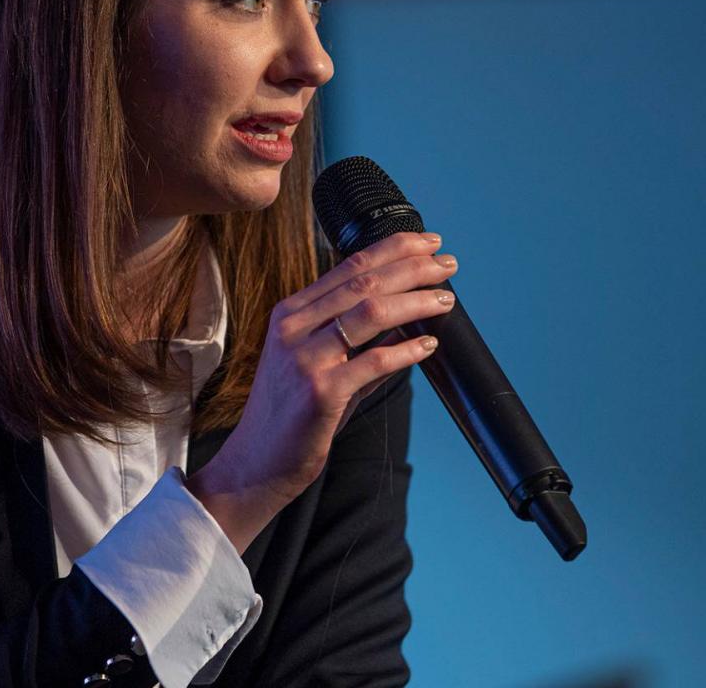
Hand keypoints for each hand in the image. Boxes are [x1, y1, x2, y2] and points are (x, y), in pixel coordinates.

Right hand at [189, 231, 456, 550]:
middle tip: (448, 263)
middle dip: (413, 267)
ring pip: (370, 312)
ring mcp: (304, 358)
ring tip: (445, 299)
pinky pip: (374, 362)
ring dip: (415, 300)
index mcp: (292, 313)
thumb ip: (357, 338)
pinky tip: (428, 345)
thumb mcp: (318, 362)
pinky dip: (407, 351)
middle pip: (364, 281)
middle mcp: (294, 327)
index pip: (350, 266)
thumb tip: (407, 317)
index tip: (428, 242)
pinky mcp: (319, 392)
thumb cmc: (292, 414)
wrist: (257, 463)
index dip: (394, 248)